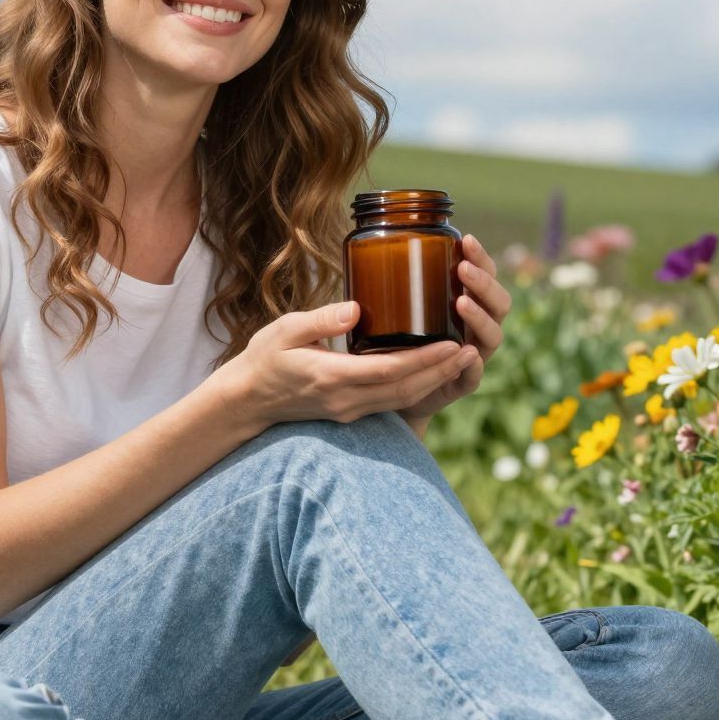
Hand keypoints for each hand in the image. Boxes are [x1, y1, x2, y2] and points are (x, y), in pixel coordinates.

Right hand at [215, 300, 478, 433]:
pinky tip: (432, 370)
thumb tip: (355, 308)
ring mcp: (350, 410)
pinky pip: (391, 401)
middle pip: (404, 389)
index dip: (424, 360)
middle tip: (471, 349)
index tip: (451, 342)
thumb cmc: (265, 358)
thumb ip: (321, 320)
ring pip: (402, 399)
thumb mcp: (285, 331)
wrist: (247, 400)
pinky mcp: (351, 411)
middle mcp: (346, 399)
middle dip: (441, 372)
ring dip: (434, 381)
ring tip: (461, 359)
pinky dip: (416, 386)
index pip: (388, 371)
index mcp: (331, 377)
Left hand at [399, 233, 509, 432]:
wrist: (388, 389)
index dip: (481, 258)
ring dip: (480, 318)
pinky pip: (475, 375)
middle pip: (499, 303)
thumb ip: (388, 284)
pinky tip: (468, 353)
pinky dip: (473, 364)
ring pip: (493, 336)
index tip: (465, 239)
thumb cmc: (392, 340)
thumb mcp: (390, 307)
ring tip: (460, 303)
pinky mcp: (462, 383)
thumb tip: (366, 252)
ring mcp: (472, 356)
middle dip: (484, 284)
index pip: (485, 275)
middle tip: (462, 269)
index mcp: (466, 303)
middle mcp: (476, 328)